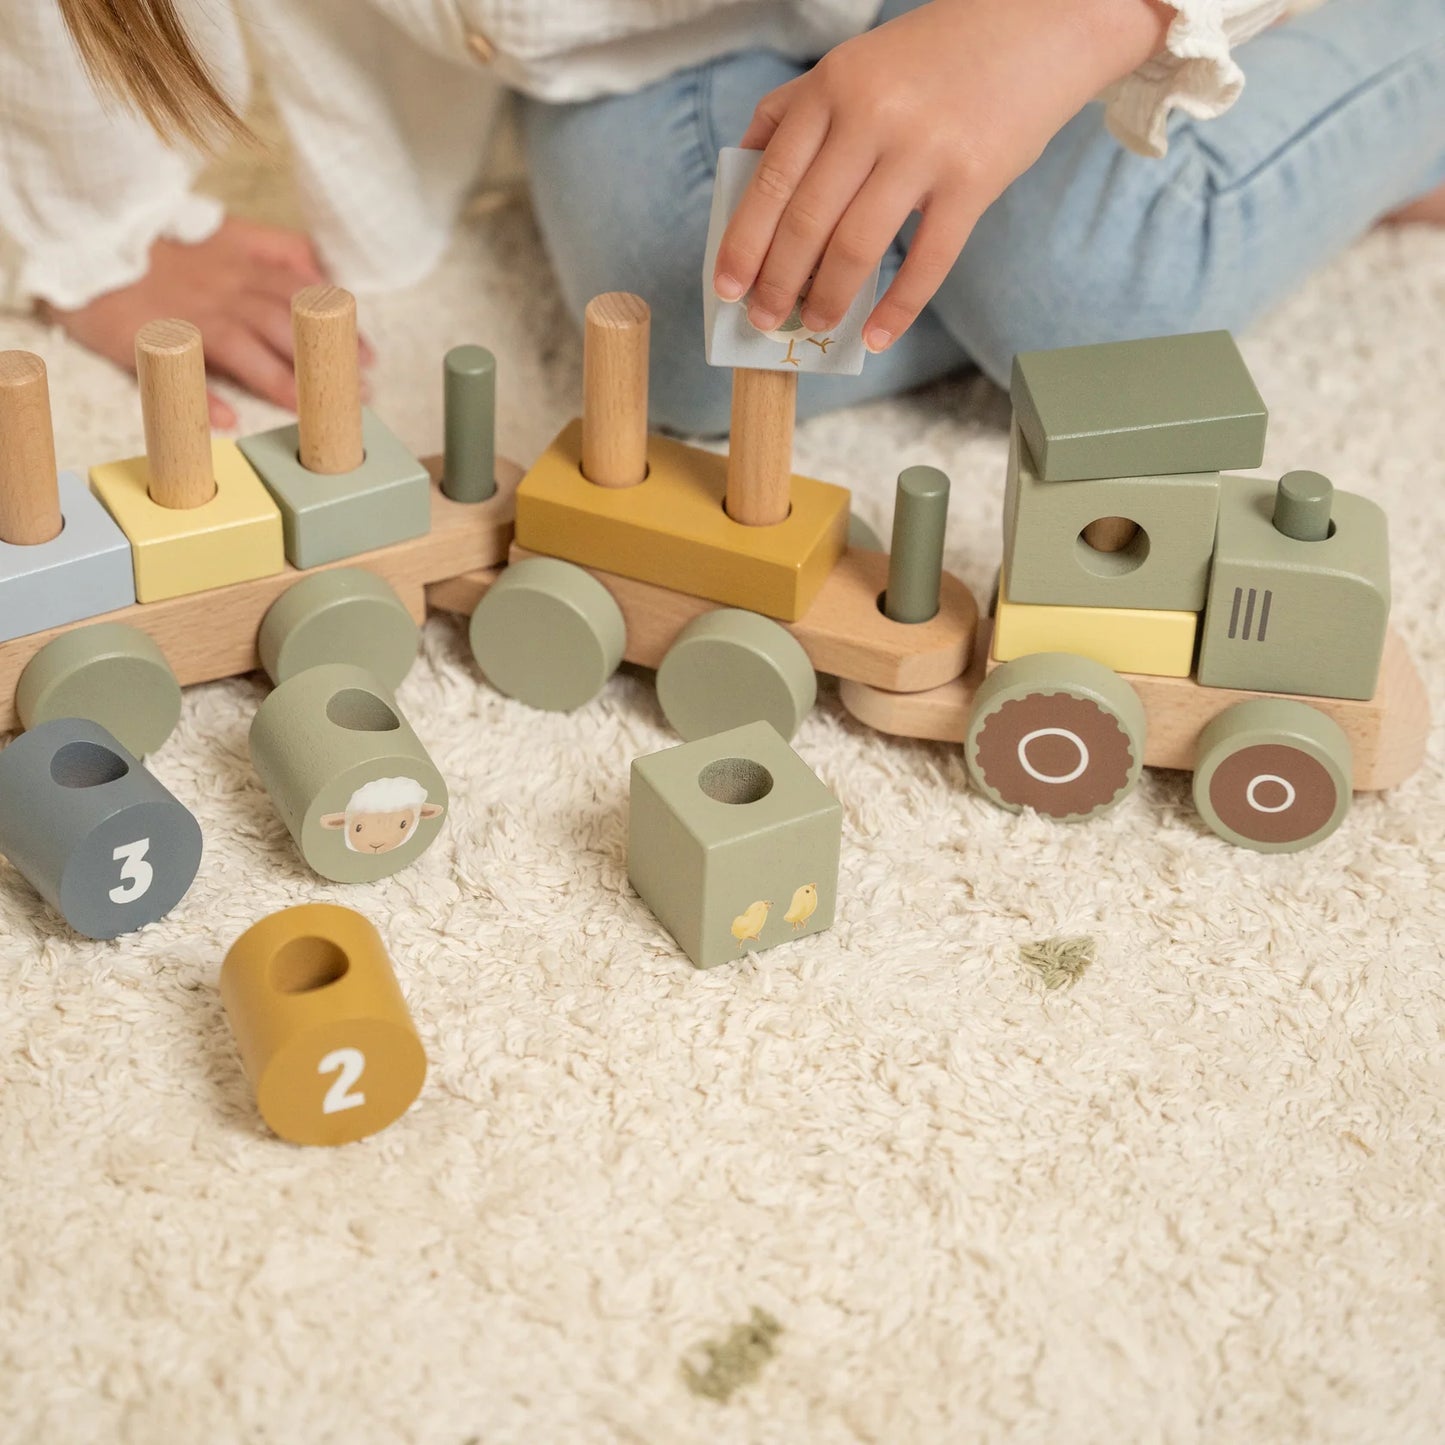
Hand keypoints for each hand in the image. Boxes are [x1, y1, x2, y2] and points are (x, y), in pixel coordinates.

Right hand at [39, 217, 373, 428]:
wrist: (82, 230)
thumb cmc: (158, 241)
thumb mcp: (224, 230)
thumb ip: (275, 248)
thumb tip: (325, 276)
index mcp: (240, 260)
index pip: (302, 292)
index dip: (338, 325)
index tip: (369, 355)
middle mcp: (220, 286)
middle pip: (284, 322)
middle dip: (325, 359)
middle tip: (357, 392)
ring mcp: (186, 310)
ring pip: (243, 345)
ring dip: (280, 381)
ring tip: (308, 411)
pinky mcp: (144, 332)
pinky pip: (177, 366)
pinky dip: (200, 394)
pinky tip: (224, 421)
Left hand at [712, 0, 1172, 352]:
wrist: (1039, 21)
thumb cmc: (935, 54)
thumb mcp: (853, 64)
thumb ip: (795, 109)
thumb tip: (743, 169)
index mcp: (834, 87)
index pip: (771, 179)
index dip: (743, 241)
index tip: (725, 286)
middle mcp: (872, 116)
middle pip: (807, 221)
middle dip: (777, 282)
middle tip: (763, 319)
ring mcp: (924, 150)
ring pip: (857, 247)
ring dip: (828, 299)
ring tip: (814, 326)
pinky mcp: (974, 180)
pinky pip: (927, 261)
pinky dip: (898, 308)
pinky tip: (876, 336)